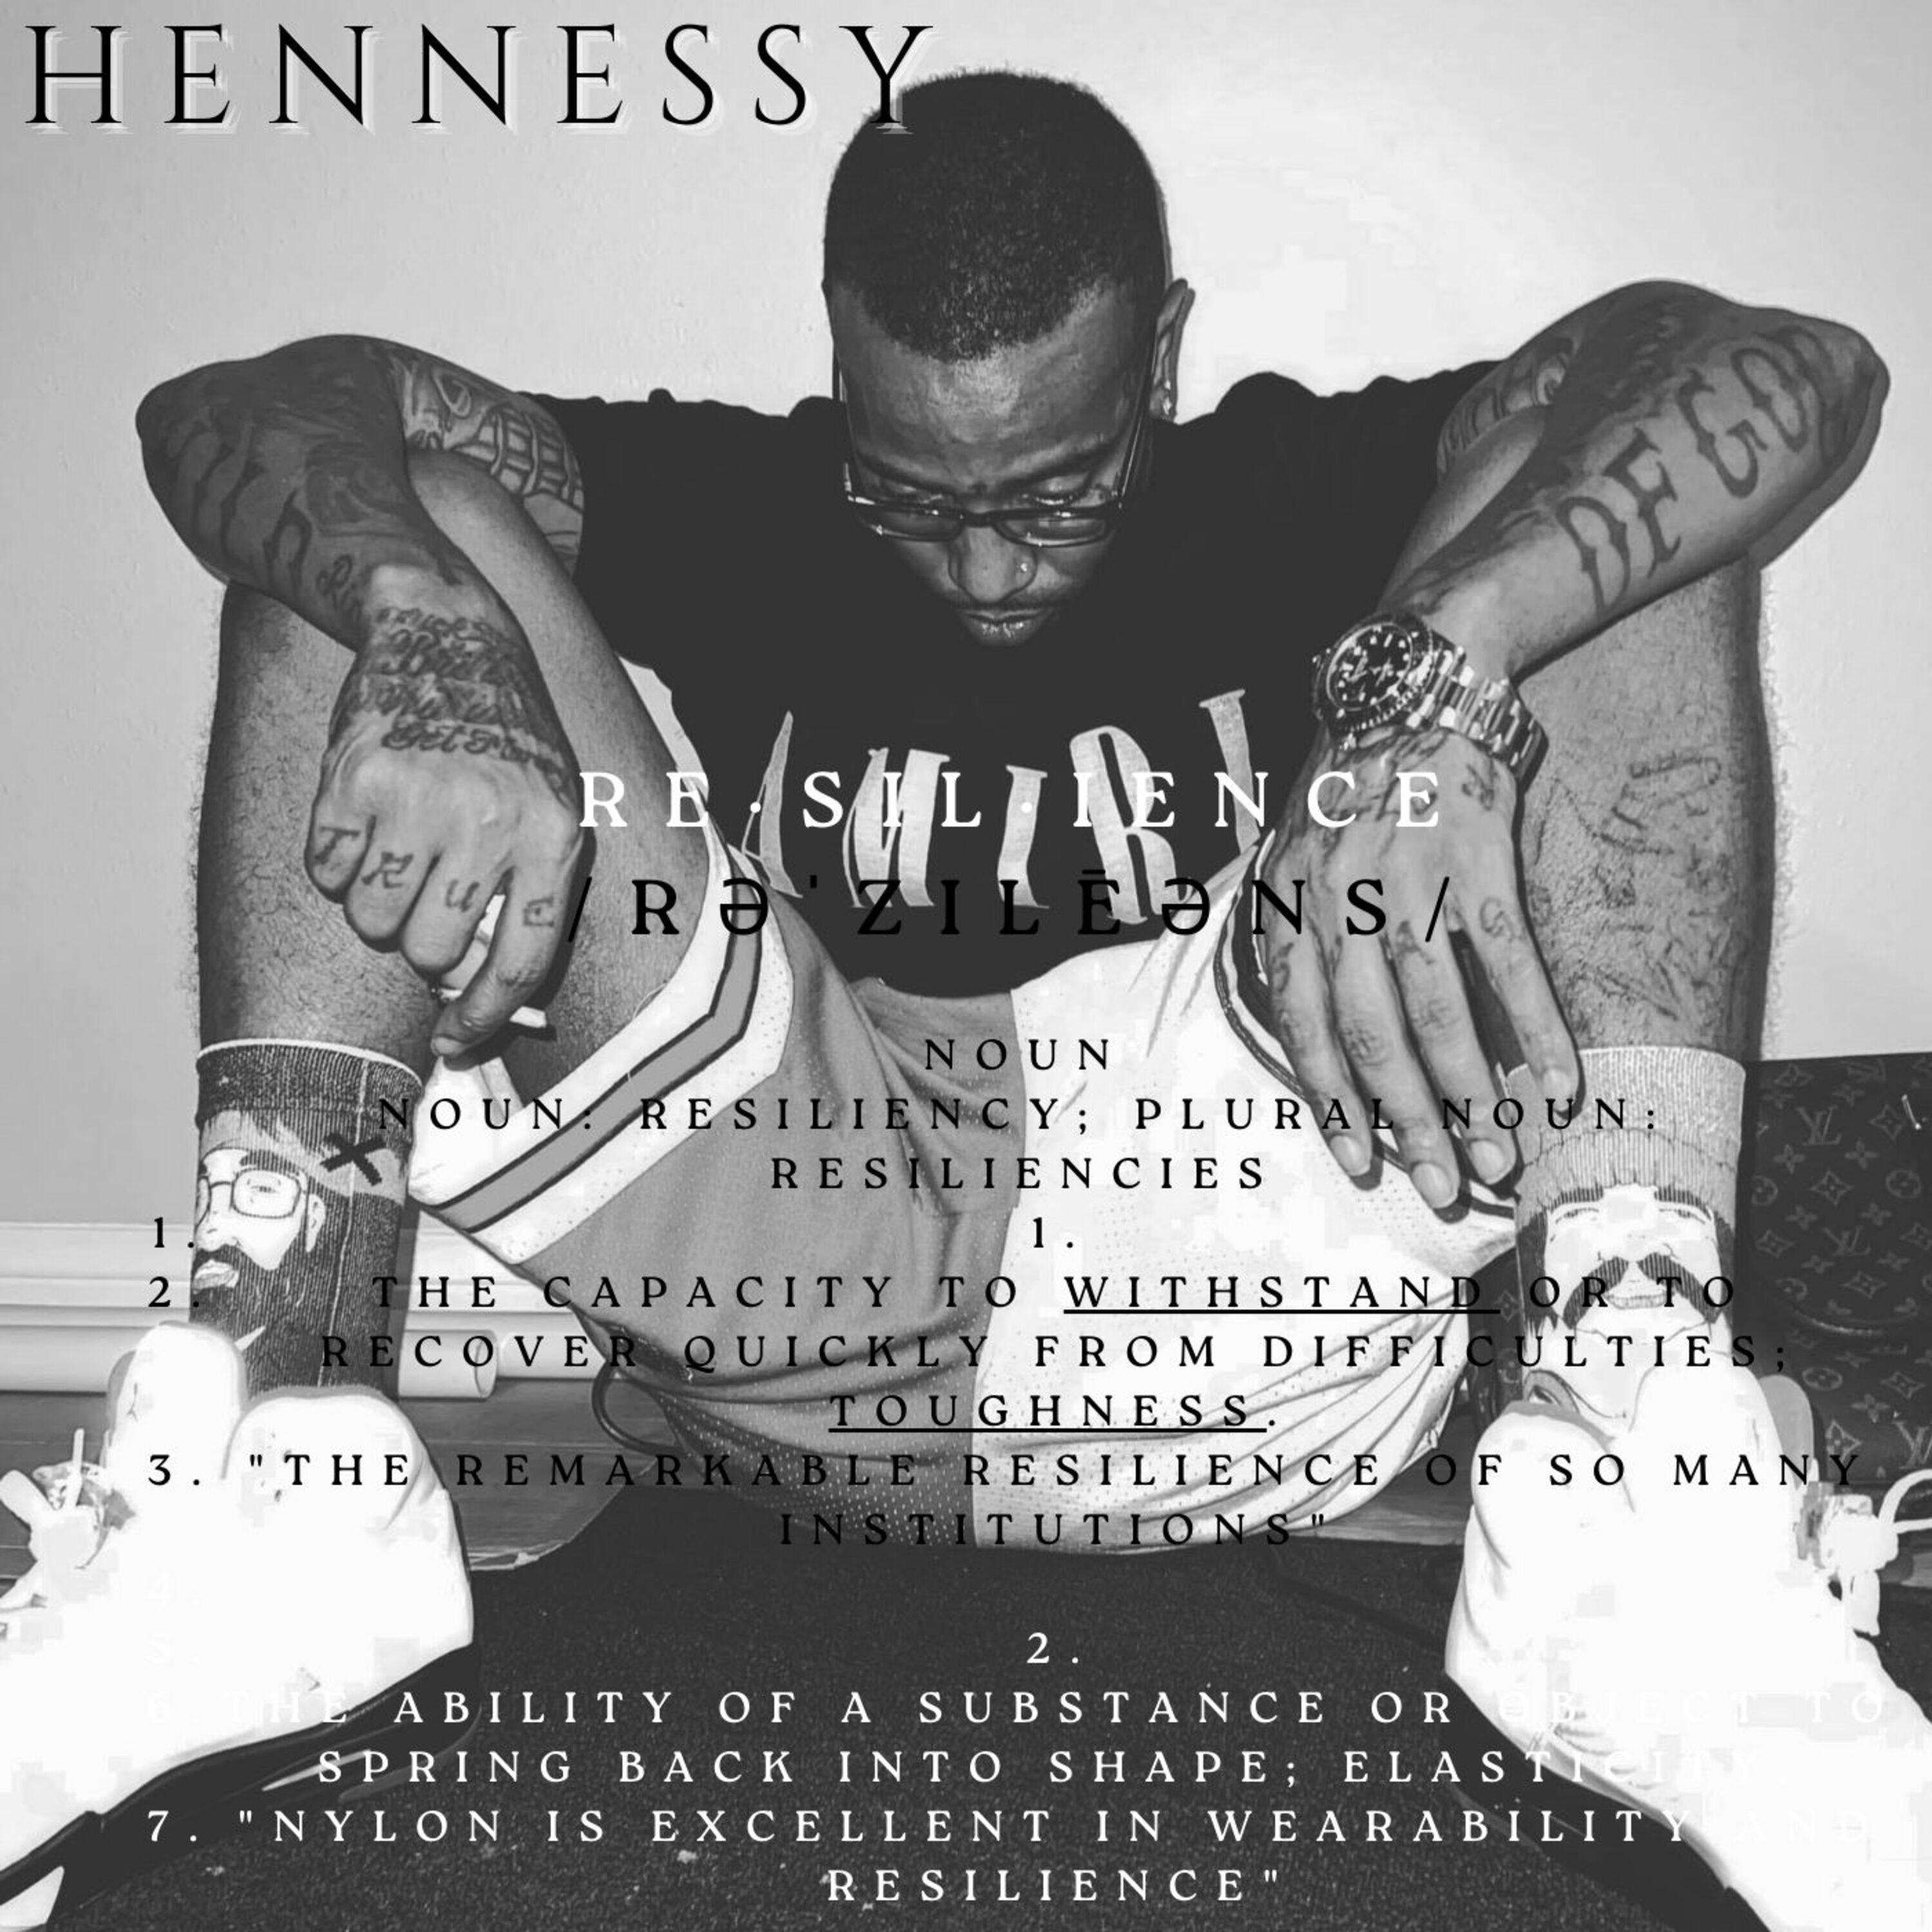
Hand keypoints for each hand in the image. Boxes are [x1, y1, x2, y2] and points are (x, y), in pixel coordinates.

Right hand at [306, 583, 584, 1057]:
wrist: (447, 633)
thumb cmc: (508, 741)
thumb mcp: (552, 809)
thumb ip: (530, 898)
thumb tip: (486, 1000)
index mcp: (551, 838)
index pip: (518, 965)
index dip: (482, 1019)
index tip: (455, 1041)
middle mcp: (488, 822)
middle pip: (430, 952)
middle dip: (421, 944)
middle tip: (426, 897)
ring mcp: (417, 800)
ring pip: (373, 921)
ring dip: (377, 905)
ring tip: (400, 850)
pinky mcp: (352, 780)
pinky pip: (326, 873)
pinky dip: (337, 862)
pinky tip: (368, 817)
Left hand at [1259, 726, 1577, 1205]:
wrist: (1413, 679)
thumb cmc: (1353, 778)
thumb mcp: (1292, 849)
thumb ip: (1292, 929)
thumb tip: (1303, 1023)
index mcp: (1289, 902)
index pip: (1303, 1025)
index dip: (1330, 1100)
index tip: (1358, 1163)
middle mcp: (1339, 896)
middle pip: (1370, 1033)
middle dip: (1406, 1120)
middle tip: (1441, 1186)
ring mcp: (1408, 876)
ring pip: (1435, 1008)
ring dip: (1469, 1092)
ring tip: (1497, 1155)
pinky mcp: (1477, 854)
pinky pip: (1508, 958)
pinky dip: (1535, 1025)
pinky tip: (1558, 1081)